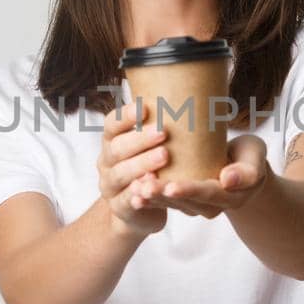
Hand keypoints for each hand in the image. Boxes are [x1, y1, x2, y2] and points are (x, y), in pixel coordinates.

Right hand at [98, 97, 169, 237]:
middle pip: (116, 148)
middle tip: (162, 132)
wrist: (141, 209)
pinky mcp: (119, 207)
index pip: (112, 124)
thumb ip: (161, 126)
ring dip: (141, 164)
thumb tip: (197, 93)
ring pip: (121, 174)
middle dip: (139, 139)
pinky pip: (126, 201)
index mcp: (113, 141)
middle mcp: (107, 161)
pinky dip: (137, 194)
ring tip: (164, 156)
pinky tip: (150, 187)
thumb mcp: (152, 146)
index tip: (145, 106)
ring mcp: (110, 186)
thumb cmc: (153, 168)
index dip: (126, 115)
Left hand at [129, 135, 270, 218]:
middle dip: (162, 195)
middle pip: (185, 201)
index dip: (189, 190)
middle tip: (143, 187)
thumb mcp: (255, 159)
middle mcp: (212, 207)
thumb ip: (247, 171)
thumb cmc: (249, 157)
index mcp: (231, 197)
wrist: (242, 166)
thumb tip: (227, 180)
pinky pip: (165, 200)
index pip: (207, 194)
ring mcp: (196, 207)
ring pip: (171, 203)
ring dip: (151, 197)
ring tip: (133, 188)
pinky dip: (149, 196)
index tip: (171, 186)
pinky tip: (133, 191)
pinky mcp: (183, 202)